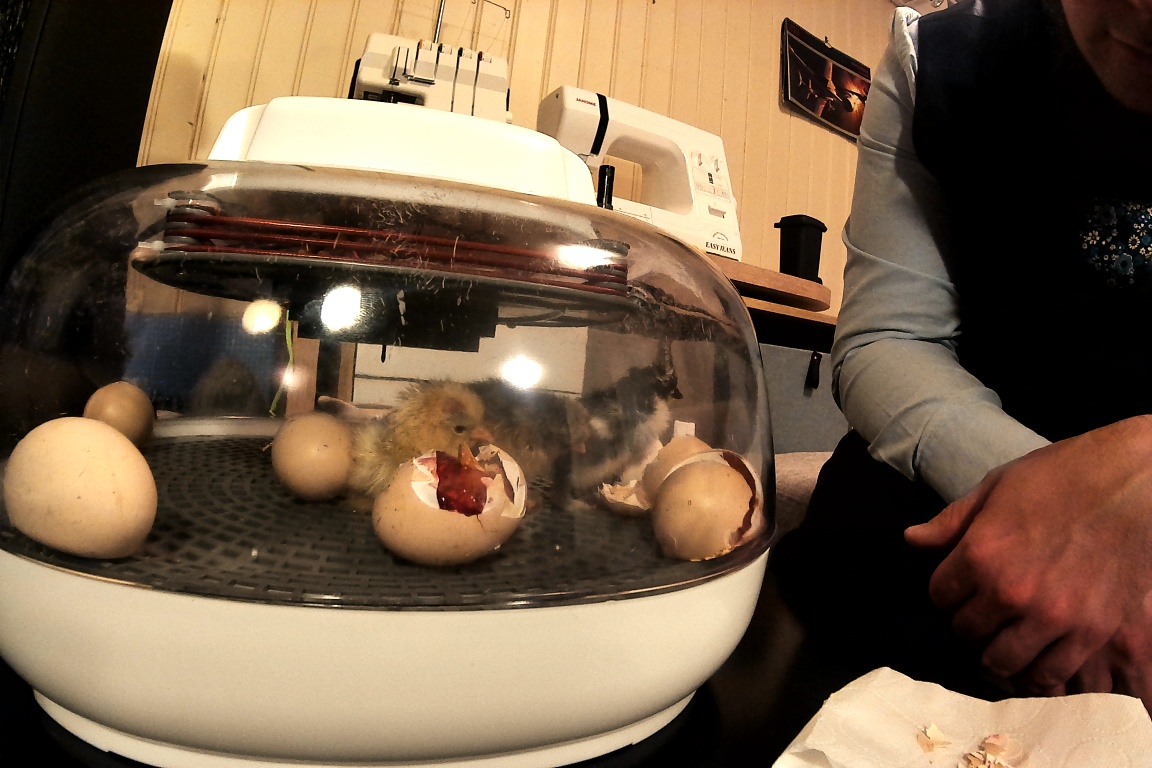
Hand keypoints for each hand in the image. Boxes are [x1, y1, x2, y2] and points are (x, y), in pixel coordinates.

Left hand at [905, 416, 1151, 692]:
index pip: (940, 597)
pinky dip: (1042, 671)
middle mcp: (1015, 592)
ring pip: (1007, 664)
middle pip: (969, 634)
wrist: (1139, 481)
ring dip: (1003, 653)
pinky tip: (1041, 655)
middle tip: (986, 613)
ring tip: (1010, 637)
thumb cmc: (1066, 475)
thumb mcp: (998, 486)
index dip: (948, 592)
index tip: (961, 587)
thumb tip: (912, 540)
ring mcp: (1059, 618)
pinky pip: (1055, 676)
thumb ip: (953, 521)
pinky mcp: (1100, 634)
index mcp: (982, 554)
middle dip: (972, 623)